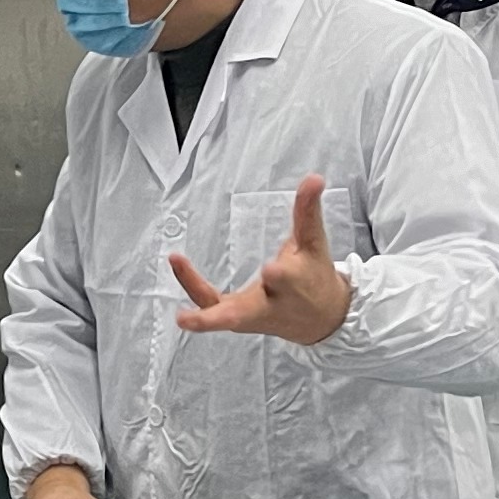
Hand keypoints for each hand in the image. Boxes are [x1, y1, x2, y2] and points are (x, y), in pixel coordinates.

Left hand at [169, 174, 355, 346]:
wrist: (320, 319)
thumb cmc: (314, 276)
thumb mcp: (313, 243)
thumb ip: (308, 211)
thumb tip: (314, 178)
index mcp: (294, 285)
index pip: (286, 280)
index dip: (279, 276)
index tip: (270, 268)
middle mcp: (270, 305)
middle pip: (249, 312)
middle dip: (232, 311)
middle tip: (192, 316)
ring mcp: (250, 316)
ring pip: (223, 318)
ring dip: (203, 318)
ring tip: (180, 307)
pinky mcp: (236, 317)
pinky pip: (210, 305)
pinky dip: (192, 289)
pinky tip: (178, 264)